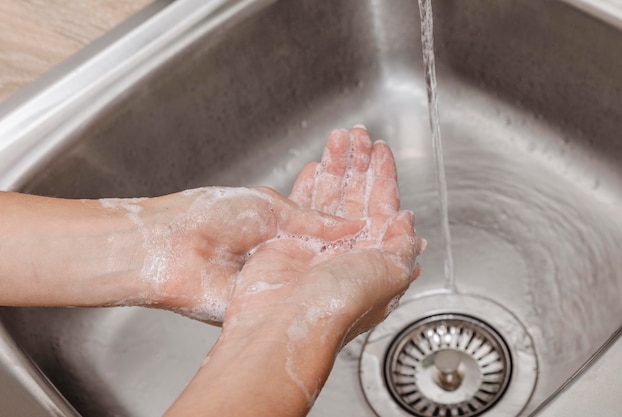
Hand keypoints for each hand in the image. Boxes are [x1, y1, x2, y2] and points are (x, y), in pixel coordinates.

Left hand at [114, 186, 363, 324]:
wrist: (171, 246)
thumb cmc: (208, 214)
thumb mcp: (271, 206)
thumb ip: (313, 220)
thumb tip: (352, 226)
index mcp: (283, 222)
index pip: (329, 223)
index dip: (355, 219)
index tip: (383, 217)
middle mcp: (283, 251)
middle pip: (329, 252)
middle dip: (359, 246)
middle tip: (395, 239)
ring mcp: (277, 277)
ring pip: (320, 277)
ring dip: (345, 271)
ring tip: (382, 262)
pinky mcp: (269, 302)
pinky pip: (302, 299)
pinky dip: (325, 294)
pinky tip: (351, 288)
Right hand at [225, 126, 422, 342]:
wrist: (285, 324)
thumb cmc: (337, 306)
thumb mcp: (389, 273)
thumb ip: (401, 244)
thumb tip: (408, 221)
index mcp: (375, 260)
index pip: (385, 207)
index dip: (384, 176)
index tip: (382, 151)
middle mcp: (347, 253)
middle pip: (357, 197)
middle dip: (359, 165)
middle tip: (359, 136)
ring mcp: (317, 248)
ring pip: (330, 197)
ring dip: (336, 167)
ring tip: (338, 140)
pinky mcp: (289, 244)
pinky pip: (301, 206)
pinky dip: (308, 185)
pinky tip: (314, 168)